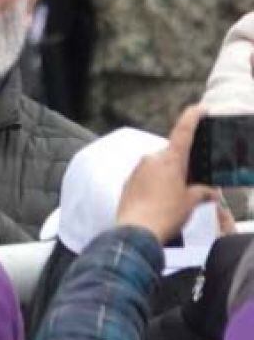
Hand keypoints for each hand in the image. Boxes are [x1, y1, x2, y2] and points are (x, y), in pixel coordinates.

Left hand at [117, 105, 214, 243]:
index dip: (192, 117)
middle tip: (191, 183)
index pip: (183, 131)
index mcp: (171, 160)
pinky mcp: (128, 181)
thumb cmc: (166, 214)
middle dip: (183, 166)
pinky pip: (146, 177)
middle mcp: (152, 159)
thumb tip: (210, 192)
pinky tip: (159, 201)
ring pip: (158, 166)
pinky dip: (155, 185)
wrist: (136, 231)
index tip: (200, 109)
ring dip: (168, 176)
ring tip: (174, 198)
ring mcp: (137, 169)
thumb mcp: (191, 202)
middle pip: (172, 155)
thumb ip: (202, 192)